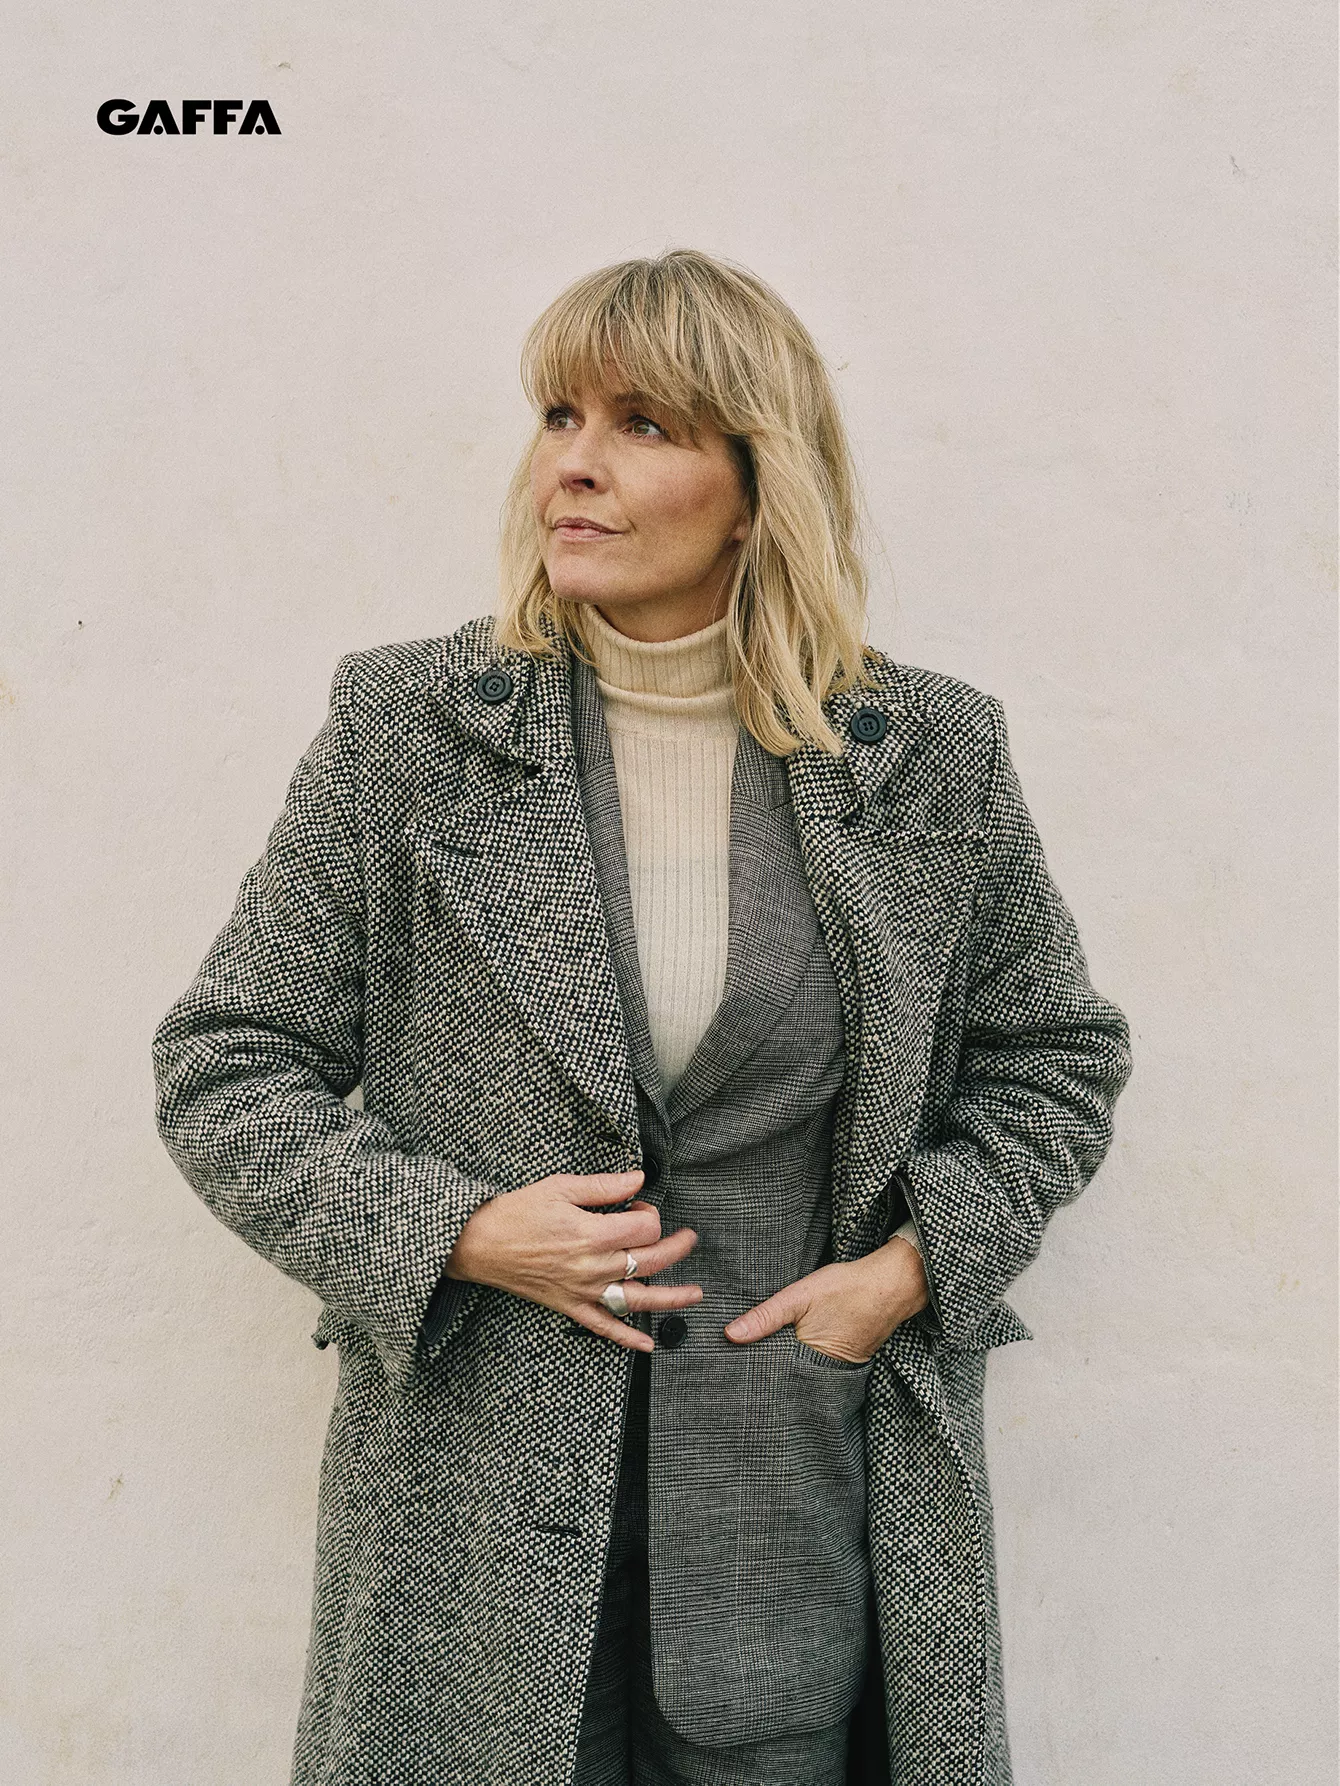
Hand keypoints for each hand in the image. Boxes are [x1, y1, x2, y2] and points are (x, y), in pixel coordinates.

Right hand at [443, 1169, 701, 1351]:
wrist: (479, 1244)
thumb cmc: (518, 1212)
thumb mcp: (561, 1186)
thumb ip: (605, 1186)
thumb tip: (640, 1178)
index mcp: (591, 1233)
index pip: (645, 1229)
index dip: (651, 1214)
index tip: (639, 1207)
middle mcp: (592, 1266)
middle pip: (650, 1262)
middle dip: (676, 1248)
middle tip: (688, 1238)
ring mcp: (583, 1291)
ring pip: (637, 1300)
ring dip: (671, 1299)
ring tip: (696, 1294)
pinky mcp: (570, 1307)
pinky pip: (604, 1328)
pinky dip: (627, 1340)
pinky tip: (649, 1346)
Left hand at [723, 1237, 928, 1363]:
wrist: (891, 1284)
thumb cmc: (845, 1288)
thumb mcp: (799, 1296)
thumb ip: (765, 1317)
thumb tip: (730, 1335)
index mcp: (810, 1363)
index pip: (771, 1377)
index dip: (752, 1371)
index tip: (731, 1366)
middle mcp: (826, 1375)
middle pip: (786, 1379)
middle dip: (766, 1371)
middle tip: (740, 1362)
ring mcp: (839, 1370)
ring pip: (801, 1372)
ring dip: (784, 1363)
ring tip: (759, 1354)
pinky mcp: (846, 1360)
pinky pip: (817, 1365)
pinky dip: (803, 1358)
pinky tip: (790, 1347)